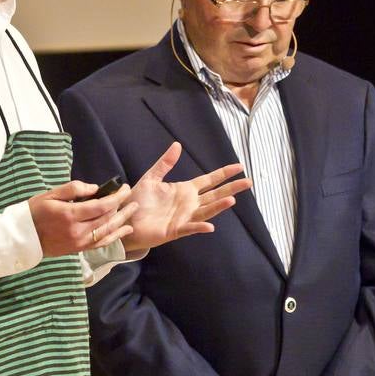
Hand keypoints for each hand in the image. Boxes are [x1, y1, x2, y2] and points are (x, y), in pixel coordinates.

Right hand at [29, 180, 135, 257]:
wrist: (23, 238)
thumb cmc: (35, 212)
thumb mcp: (51, 194)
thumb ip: (73, 189)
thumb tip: (95, 188)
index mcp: (70, 215)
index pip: (101, 206)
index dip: (116, 197)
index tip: (124, 188)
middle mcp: (78, 231)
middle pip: (107, 219)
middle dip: (122, 207)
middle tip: (131, 197)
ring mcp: (79, 242)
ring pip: (107, 232)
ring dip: (122, 221)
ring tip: (133, 210)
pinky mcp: (79, 249)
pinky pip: (101, 243)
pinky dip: (115, 236)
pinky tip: (125, 230)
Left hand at [120, 142, 250, 253]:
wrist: (126, 219)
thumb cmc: (138, 201)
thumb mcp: (151, 178)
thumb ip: (165, 163)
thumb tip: (177, 145)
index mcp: (185, 190)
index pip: (209, 180)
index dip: (224, 173)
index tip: (239, 166)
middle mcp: (189, 204)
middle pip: (215, 195)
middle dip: (231, 188)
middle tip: (248, 182)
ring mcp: (184, 218)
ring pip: (206, 211)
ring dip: (219, 207)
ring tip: (232, 200)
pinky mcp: (175, 230)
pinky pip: (189, 228)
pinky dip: (199, 227)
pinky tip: (210, 226)